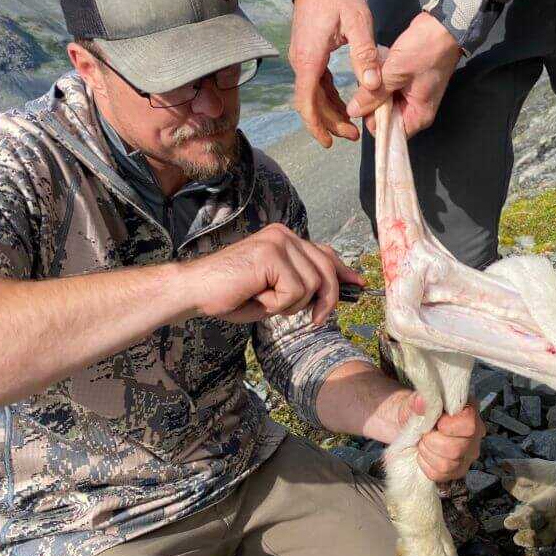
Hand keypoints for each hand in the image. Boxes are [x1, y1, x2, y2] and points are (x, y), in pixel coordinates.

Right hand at [185, 224, 363, 324]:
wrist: (195, 291)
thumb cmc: (230, 295)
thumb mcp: (273, 290)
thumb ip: (300, 285)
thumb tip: (332, 293)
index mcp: (284, 239)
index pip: (324, 253)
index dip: (343, 271)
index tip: (359, 284)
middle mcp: (284, 234)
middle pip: (327, 269)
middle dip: (327, 300)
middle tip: (315, 320)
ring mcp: (278, 241)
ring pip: (313, 284)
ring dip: (291, 304)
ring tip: (265, 301)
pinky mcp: (271, 254)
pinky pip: (295, 290)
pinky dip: (277, 304)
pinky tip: (256, 297)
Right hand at [290, 0, 380, 147]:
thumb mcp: (358, 22)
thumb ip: (364, 54)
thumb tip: (371, 84)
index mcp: (310, 58)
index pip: (306, 101)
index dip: (317, 124)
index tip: (329, 141)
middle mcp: (301, 62)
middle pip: (310, 103)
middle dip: (329, 123)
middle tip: (353, 135)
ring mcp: (303, 59)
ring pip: (312, 95)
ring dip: (329, 112)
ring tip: (351, 126)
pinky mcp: (308, 55)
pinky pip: (316, 83)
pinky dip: (328, 98)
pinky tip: (344, 105)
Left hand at [345, 12, 461, 136]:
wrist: (443, 26)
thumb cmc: (425, 50)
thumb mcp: (394, 73)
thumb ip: (372, 95)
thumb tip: (353, 112)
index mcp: (418, 116)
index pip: (389, 132)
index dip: (375, 120)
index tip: (366, 101)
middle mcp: (416, 111)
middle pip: (386, 118)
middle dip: (375, 102)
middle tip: (374, 80)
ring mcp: (412, 97)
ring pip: (385, 101)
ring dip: (378, 88)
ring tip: (380, 71)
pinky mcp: (408, 84)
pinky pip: (389, 88)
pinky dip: (383, 80)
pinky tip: (383, 66)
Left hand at [417, 400, 484, 481]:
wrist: (409, 426)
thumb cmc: (417, 411)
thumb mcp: (412, 401)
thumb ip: (416, 400)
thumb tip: (420, 402)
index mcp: (468, 412)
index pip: (469, 424)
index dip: (449, 426)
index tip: (436, 423)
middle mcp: (474, 435)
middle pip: (457, 448)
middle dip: (432, 441)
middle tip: (424, 433)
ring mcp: (467, 455)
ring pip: (448, 464)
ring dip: (427, 453)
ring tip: (423, 442)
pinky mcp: (456, 471)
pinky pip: (440, 475)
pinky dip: (426, 465)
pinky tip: (425, 453)